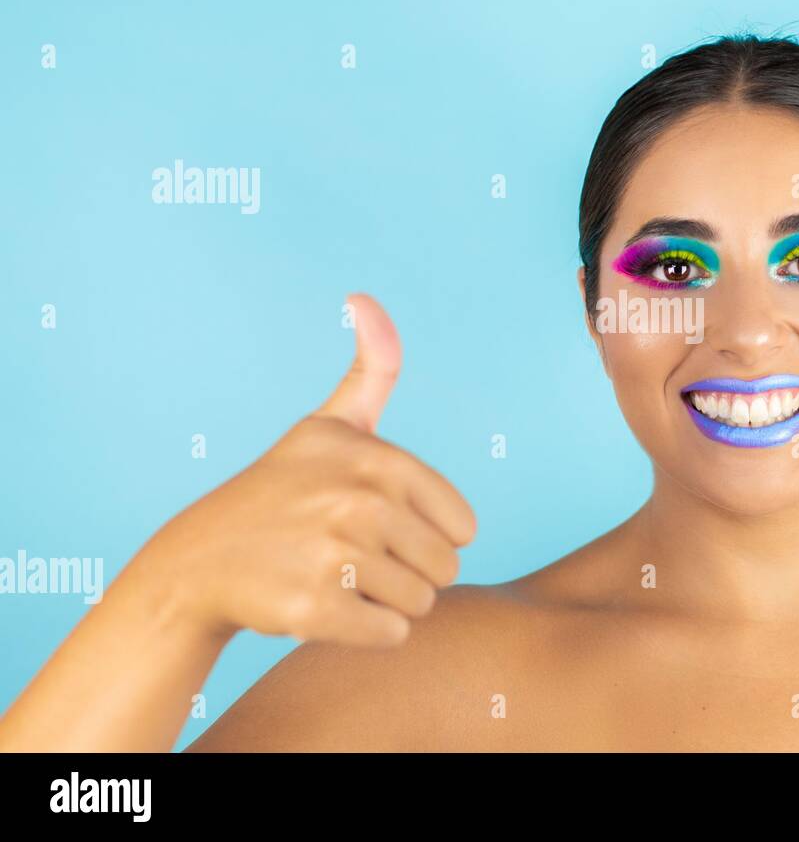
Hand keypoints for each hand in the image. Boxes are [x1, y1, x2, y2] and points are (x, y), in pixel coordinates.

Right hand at [137, 294, 475, 646]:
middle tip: (351, 555)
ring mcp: (335, 557)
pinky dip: (365, 632)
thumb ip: (372, 367)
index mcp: (378, 460)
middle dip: (408, 572)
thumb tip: (364, 298)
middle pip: (445, 569)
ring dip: (384, 602)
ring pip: (420, 605)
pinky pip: (391, 636)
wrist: (200, 561)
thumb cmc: (280, 491)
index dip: (426, 535)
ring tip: (334, 577)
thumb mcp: (327, 425)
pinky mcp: (315, 610)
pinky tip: (324, 607)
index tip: (377, 522)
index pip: (463, 529)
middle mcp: (359, 502)